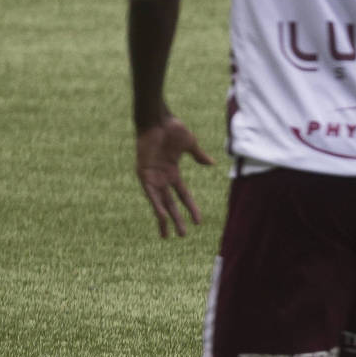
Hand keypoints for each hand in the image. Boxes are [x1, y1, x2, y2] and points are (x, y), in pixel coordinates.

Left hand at [135, 115, 212, 237]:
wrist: (157, 120)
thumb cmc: (173, 129)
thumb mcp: (190, 144)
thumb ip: (199, 156)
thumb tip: (211, 164)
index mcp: (172, 173)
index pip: (183, 195)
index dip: (191, 208)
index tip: (198, 222)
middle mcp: (162, 178)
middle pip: (171, 204)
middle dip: (177, 220)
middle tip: (182, 236)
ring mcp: (152, 178)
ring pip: (160, 204)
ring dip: (164, 219)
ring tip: (169, 235)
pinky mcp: (144, 175)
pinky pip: (150, 194)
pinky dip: (156, 205)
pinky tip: (161, 216)